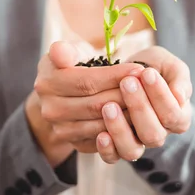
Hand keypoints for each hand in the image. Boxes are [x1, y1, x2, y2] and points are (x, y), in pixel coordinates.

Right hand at [28, 41, 145, 162]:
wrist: (61, 93)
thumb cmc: (69, 65)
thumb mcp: (66, 50)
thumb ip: (64, 50)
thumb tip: (60, 52)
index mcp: (47, 83)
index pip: (86, 82)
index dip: (115, 76)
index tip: (138, 68)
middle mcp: (50, 110)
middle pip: (96, 105)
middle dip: (125, 94)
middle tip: (147, 85)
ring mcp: (61, 131)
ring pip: (101, 125)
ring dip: (127, 114)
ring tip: (147, 101)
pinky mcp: (75, 145)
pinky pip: (103, 141)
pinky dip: (122, 130)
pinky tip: (137, 118)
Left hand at [96, 46, 192, 163]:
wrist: (126, 72)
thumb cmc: (151, 67)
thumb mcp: (167, 64)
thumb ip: (179, 77)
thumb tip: (180, 96)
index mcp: (178, 117)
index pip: (173, 115)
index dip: (161, 95)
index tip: (147, 72)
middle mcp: (159, 134)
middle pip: (153, 134)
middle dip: (139, 107)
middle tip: (127, 83)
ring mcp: (137, 142)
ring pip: (132, 150)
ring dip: (120, 129)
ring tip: (108, 106)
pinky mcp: (116, 146)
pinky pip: (113, 157)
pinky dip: (107, 149)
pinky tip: (101, 134)